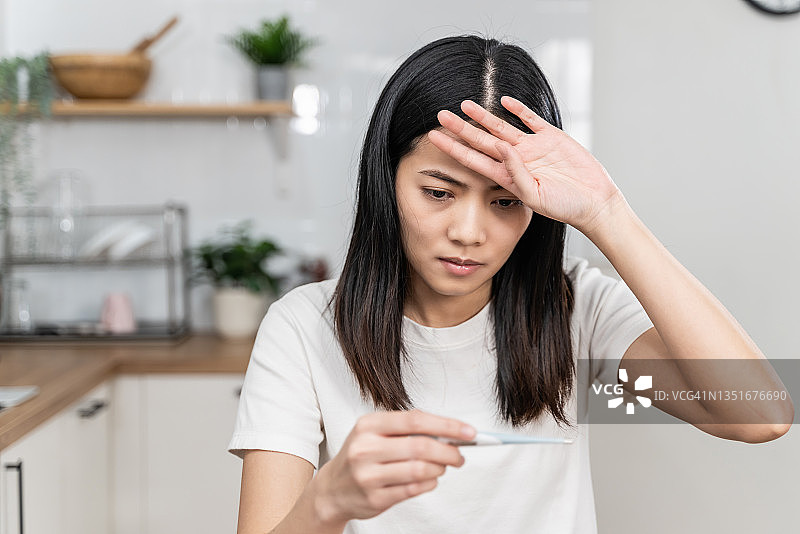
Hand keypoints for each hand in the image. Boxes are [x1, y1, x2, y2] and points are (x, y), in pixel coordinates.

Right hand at [313, 409, 474, 523]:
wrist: (332, 489)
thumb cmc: (361, 455)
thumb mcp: (375, 433)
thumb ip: (407, 430)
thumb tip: (449, 432)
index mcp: (369, 425)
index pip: (415, 420)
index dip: (447, 425)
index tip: (468, 431)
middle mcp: (366, 448)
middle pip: (421, 446)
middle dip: (449, 451)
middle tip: (460, 455)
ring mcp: (369, 475)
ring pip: (420, 470)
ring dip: (440, 468)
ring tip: (442, 467)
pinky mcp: (375, 498)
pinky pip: (413, 490)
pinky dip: (429, 484)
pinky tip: (430, 479)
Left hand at [427, 96, 625, 235]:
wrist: (594, 202)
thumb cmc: (565, 206)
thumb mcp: (535, 194)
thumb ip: (516, 172)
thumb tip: (500, 146)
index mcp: (507, 177)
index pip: (473, 159)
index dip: (454, 148)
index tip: (434, 139)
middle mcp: (516, 160)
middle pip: (481, 140)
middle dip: (461, 129)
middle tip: (440, 116)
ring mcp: (533, 147)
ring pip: (502, 127)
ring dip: (484, 116)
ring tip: (464, 104)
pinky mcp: (551, 137)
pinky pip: (530, 119)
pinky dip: (518, 109)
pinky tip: (503, 100)